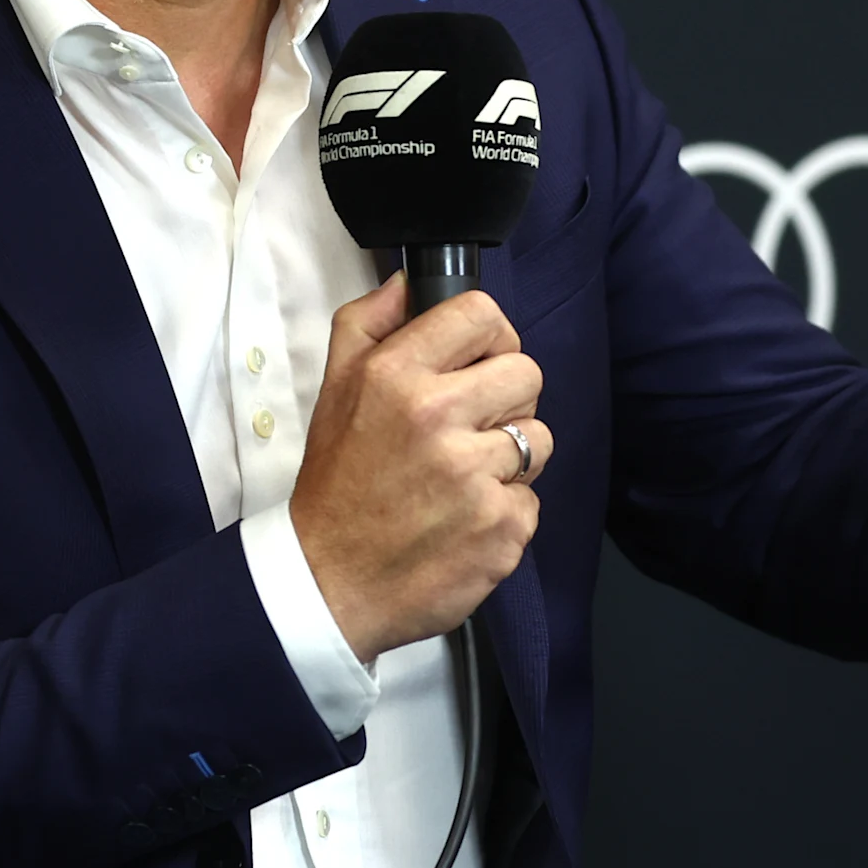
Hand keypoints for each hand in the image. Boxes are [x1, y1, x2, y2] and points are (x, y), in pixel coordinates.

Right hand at [286, 276, 549, 664]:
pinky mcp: (501, 527)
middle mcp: (436, 417)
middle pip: (527, 373)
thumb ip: (368, 324)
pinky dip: (504, 514)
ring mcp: (473, 475)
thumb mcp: (334, 389)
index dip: (489, 337)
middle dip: (506, 401)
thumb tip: (408, 283)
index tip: (478, 362)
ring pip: (539, 439)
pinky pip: (532, 500)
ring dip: (510, 460)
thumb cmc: (336, 485)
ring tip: (462, 480)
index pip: (482, 314)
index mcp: (395, 375)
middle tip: (470, 429)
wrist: (328, 584)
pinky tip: (463, 522)